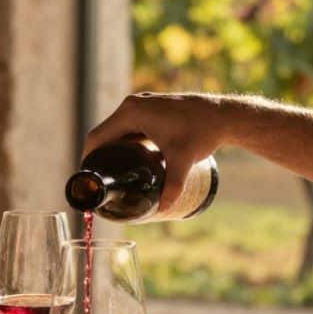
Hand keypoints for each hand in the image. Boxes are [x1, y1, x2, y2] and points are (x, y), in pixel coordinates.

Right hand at [82, 93, 231, 210]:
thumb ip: (172, 187)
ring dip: (111, 148)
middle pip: (104, 133)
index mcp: (131, 112)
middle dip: (100, 157)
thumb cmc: (202, 132)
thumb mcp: (183, 161)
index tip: (90, 179)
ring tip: (112, 173)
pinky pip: (128, 125)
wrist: (223, 114)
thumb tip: (163, 209)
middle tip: (102, 181)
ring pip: (116, 129)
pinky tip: (129, 157)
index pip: (97, 137)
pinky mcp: (151, 107)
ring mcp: (142, 103)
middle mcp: (133, 104)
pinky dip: (124, 140)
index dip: (89, 159)